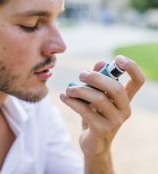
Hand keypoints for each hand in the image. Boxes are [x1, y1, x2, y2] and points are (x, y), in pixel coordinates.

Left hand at [60, 55, 144, 171]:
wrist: (92, 143)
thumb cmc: (95, 114)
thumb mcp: (97, 96)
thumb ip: (98, 79)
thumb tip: (100, 62)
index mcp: (125, 99)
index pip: (138, 81)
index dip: (132, 67)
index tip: (118, 58)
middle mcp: (124, 109)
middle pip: (116, 88)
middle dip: (96, 77)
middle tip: (81, 75)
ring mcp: (115, 121)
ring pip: (98, 99)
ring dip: (80, 90)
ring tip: (68, 89)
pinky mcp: (101, 129)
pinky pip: (85, 110)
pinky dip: (71, 101)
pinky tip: (63, 96)